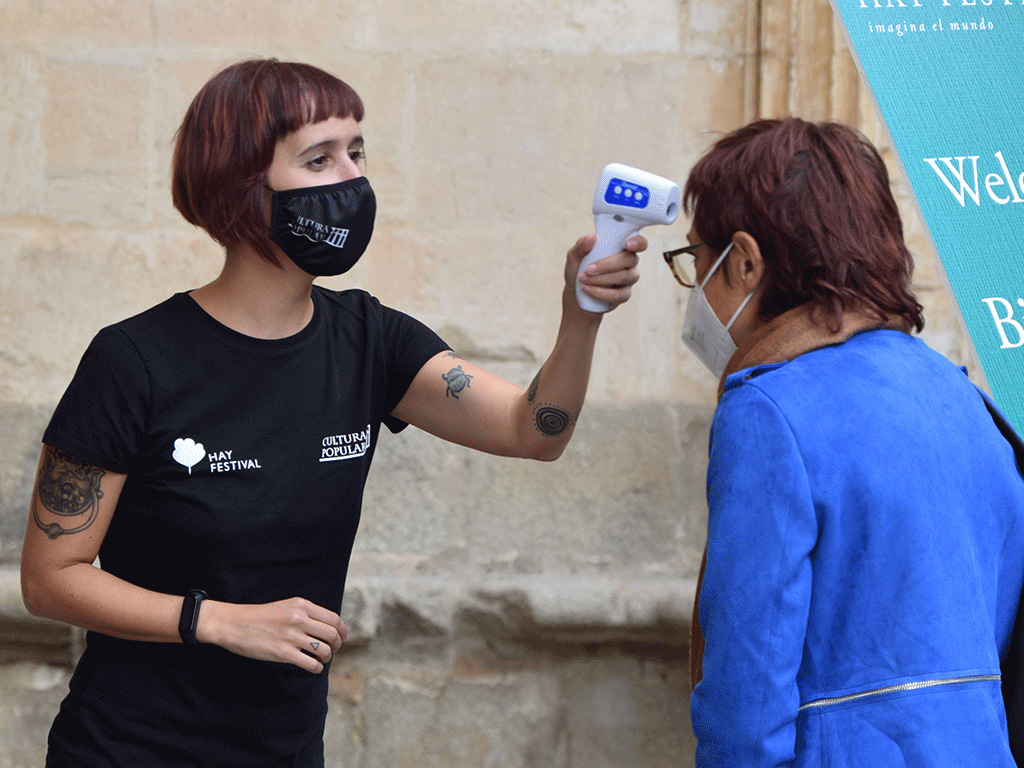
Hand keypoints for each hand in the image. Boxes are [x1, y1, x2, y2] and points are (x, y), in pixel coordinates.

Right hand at [196, 596, 347, 673]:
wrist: (234, 624)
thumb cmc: (260, 617)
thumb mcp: (286, 606)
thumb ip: (306, 613)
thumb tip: (327, 627)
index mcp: (301, 605)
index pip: (333, 618)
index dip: (342, 630)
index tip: (343, 637)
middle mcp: (299, 619)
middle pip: (332, 634)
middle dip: (337, 645)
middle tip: (333, 649)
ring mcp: (291, 636)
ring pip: (324, 650)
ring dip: (326, 657)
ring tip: (321, 658)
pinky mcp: (283, 653)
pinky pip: (310, 663)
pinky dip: (316, 668)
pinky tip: (313, 667)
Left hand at [567, 233, 643, 310]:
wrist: (575, 290)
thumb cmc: (579, 268)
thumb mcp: (575, 255)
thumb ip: (581, 245)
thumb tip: (591, 237)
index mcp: (621, 248)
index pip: (639, 243)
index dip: (638, 243)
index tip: (627, 244)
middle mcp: (629, 262)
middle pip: (629, 260)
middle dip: (608, 264)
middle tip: (588, 269)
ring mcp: (628, 279)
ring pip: (623, 277)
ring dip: (601, 279)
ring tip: (582, 279)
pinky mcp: (624, 295)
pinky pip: (617, 295)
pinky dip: (600, 292)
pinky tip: (587, 289)